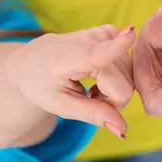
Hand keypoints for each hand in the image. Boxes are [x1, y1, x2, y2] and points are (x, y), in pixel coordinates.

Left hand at [5, 24, 135, 138]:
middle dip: (113, 101)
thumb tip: (122, 130)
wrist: (30, 61)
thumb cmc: (42, 85)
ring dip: (115, 89)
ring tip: (92, 88)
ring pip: (130, 77)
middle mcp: (89, 40)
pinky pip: (128, 63)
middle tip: (90, 100)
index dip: (117, 45)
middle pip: (124, 86)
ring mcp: (102, 33)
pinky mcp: (110, 31)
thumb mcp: (61, 106)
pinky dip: (119, 76)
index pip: (99, 53)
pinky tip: (101, 77)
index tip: (131, 32)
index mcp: (69, 58)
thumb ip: (93, 114)